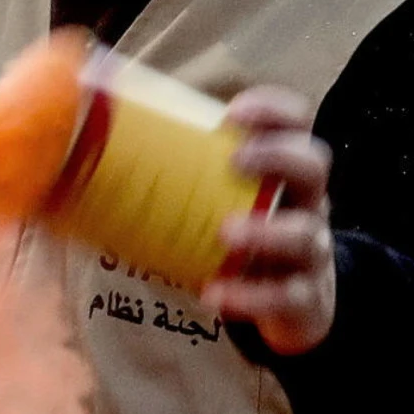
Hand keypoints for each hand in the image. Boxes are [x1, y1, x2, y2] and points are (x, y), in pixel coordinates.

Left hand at [202, 87, 335, 356]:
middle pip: (315, 165)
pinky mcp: (304, 297)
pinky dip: (250, 296)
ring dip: (265, 231)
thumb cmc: (247, 236)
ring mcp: (311, 251)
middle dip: (278, 156)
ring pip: (304, 235)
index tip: (233, 113)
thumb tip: (98, 130)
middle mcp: (308, 204)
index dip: (274, 110)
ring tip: (225, 233)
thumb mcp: (228, 199)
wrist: (297, 303)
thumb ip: (183, 169)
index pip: (297, 123)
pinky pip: (286, 296)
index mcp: (287, 170)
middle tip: (234, 161)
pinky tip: (213, 294)